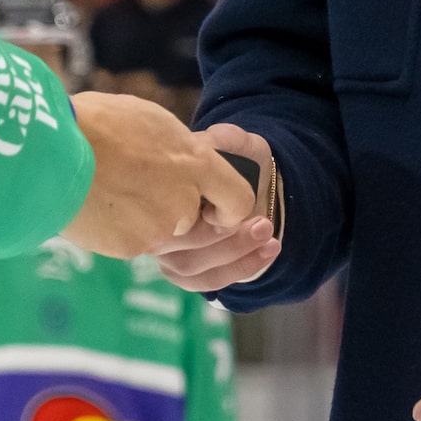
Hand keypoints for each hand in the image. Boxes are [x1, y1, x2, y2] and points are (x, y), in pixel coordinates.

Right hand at [62, 93, 258, 257]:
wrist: (48, 154)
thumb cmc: (96, 124)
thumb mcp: (149, 120)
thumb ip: (179, 148)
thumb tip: (188, 157)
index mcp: (194, 163)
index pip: (240, 200)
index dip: (233, 206)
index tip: (217, 202)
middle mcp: (184, 203)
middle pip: (210, 228)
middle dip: (198, 220)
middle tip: (167, 201)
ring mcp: (157, 231)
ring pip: (175, 240)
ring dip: (161, 225)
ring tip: (129, 198)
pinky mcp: (130, 249)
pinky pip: (141, 244)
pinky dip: (129, 230)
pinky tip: (108, 208)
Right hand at [151, 124, 281, 291]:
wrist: (250, 185)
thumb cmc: (238, 161)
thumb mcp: (237, 142)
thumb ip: (228, 139)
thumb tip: (214, 142)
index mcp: (156, 187)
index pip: (161, 203)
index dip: (192, 204)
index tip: (232, 197)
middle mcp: (151, 221)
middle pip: (174, 244)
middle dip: (224, 238)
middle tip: (263, 223)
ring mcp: (162, 250)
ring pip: (187, 267)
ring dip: (233, 256)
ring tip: (269, 237)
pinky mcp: (181, 270)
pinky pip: (202, 281)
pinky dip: (238, 270)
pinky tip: (267, 253)